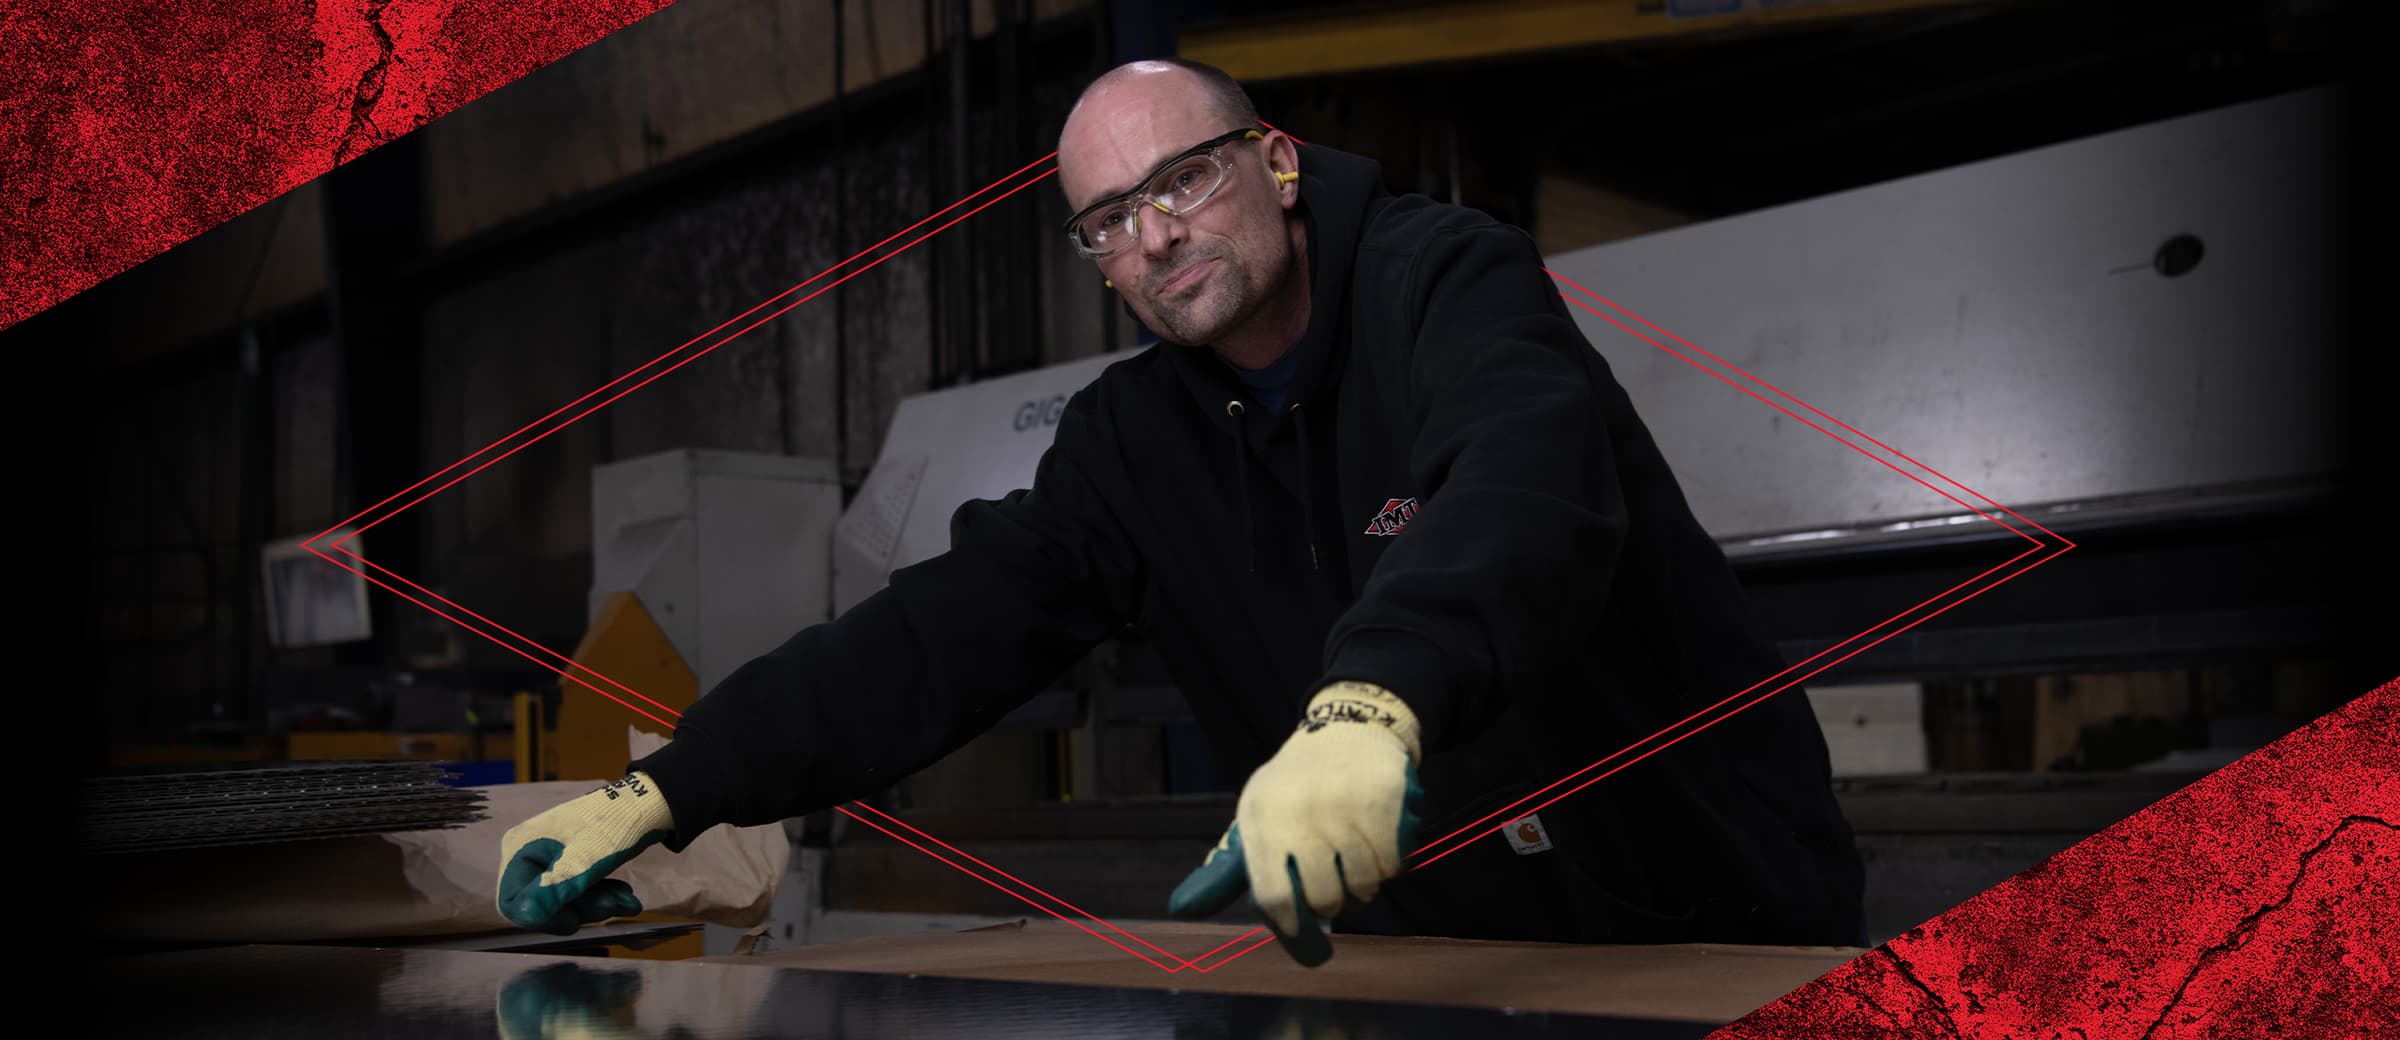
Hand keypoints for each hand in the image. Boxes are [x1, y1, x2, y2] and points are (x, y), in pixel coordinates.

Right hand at [495, 772, 676, 934]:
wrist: (646, 802)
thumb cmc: (613, 824)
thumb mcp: (586, 859)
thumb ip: (555, 887)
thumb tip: (525, 915)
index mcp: (520, 848)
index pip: (512, 902)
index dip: (542, 918)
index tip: (575, 921)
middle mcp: (528, 854)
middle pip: (542, 903)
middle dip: (581, 910)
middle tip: (616, 906)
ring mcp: (548, 860)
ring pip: (564, 901)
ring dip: (597, 906)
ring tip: (628, 901)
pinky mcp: (568, 865)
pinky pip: (577, 892)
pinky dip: (600, 897)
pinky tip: (625, 896)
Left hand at [1166, 681, 1422, 965]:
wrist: (1345, 730)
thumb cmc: (1292, 790)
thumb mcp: (1254, 820)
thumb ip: (1225, 871)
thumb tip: (1180, 909)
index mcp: (1261, 820)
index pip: (1275, 898)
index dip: (1293, 931)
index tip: (1308, 947)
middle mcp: (1300, 811)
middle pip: (1324, 898)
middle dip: (1333, 906)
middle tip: (1334, 890)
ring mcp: (1344, 803)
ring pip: (1363, 884)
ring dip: (1363, 887)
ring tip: (1355, 863)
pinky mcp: (1383, 798)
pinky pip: (1392, 863)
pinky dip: (1388, 866)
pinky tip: (1377, 845)